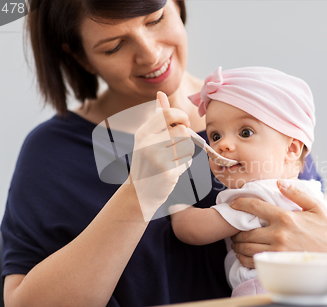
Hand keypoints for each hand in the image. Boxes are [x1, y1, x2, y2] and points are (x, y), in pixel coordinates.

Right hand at [130, 92, 194, 220]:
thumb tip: (161, 94)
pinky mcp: (167, 173)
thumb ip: (158, 117)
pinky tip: (171, 171)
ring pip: (187, 146)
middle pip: (182, 131)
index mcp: (143, 132)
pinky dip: (183, 166)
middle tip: (177, 147)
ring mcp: (157, 159)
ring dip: (185, 153)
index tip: (182, 125)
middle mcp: (148, 144)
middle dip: (185, 139)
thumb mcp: (147, 137)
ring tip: (173, 159)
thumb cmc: (147, 161)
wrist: (139, 192)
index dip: (181, 117)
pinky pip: (187, 162)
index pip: (169, 114)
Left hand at [230, 179, 326, 267]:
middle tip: (235, 229)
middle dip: (236, 230)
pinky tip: (245, 256)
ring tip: (238, 243)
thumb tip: (280, 182)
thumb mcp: (317, 208)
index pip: (255, 207)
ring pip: (246, 248)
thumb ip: (297, 193)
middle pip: (246, 231)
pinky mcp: (278, 265)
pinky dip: (245, 259)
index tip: (233, 204)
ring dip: (238, 245)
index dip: (240, 203)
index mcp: (285, 217)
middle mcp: (278, 234)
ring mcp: (277, 251)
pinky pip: (253, 262)